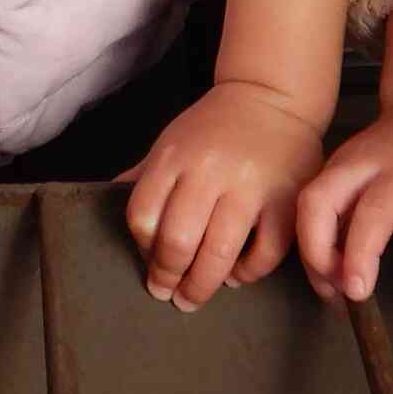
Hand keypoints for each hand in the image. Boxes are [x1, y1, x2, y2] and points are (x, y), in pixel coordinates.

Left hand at [121, 79, 323, 308]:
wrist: (272, 96)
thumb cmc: (214, 126)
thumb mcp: (170, 141)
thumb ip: (143, 176)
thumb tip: (106, 205)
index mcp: (174, 156)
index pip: (143, 216)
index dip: (142, 248)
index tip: (148, 263)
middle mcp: (210, 170)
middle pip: (178, 241)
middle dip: (167, 276)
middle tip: (166, 293)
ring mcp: (251, 187)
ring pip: (219, 253)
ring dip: (202, 285)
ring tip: (192, 297)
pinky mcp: (286, 201)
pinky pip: (265, 253)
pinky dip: (247, 273)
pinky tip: (236, 277)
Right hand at [297, 99, 392, 313]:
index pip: (370, 215)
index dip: (357, 255)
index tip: (358, 292)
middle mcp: (363, 164)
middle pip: (317, 202)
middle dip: (315, 253)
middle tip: (337, 292)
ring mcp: (342, 161)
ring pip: (307, 204)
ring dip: (311, 249)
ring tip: (333, 285)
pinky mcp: (332, 167)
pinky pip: (312, 203)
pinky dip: (315, 236)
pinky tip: (333, 262)